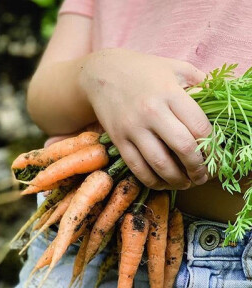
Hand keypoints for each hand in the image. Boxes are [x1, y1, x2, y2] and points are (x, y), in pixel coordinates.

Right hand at [79, 48, 211, 189]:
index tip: (214, 156)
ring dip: (176, 180)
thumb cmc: (142, 70)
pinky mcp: (118, 141)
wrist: (102, 74)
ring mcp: (132, 128)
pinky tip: (162, 183)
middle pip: (183, 148)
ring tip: (185, 183)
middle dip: (197, 168)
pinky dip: (152, 181)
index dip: (211, 147)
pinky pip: (137, 168)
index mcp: (170, 93)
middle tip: (202, 176)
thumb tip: (222, 99)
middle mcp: (151, 112)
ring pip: (159, 164)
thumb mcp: (175, 67)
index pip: (199, 127)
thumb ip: (200, 81)